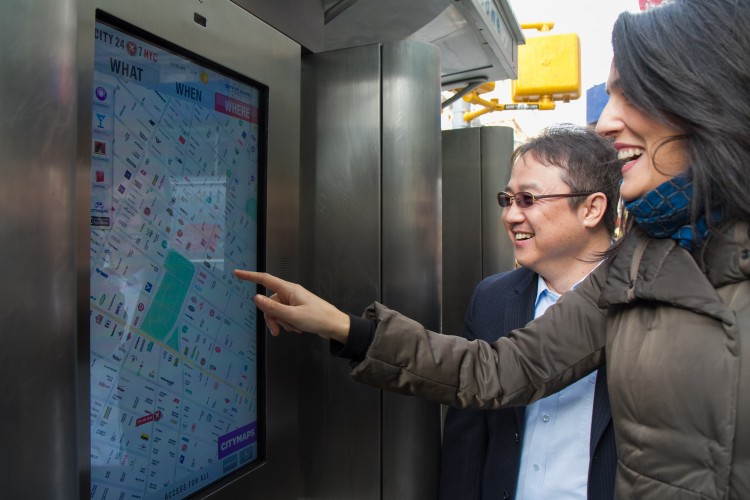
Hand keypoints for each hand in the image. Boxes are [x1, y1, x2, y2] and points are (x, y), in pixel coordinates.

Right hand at [233, 270, 350, 342]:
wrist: (335, 326)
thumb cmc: (318, 318)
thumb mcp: (292, 315)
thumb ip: (273, 308)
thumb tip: (256, 298)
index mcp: (289, 289)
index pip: (265, 279)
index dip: (250, 276)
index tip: (237, 273)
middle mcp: (290, 293)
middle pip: (270, 303)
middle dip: (272, 318)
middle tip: (276, 332)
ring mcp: (294, 301)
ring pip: (277, 312)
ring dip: (283, 323)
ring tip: (295, 328)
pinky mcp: (298, 310)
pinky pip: (285, 316)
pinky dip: (289, 324)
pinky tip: (299, 329)